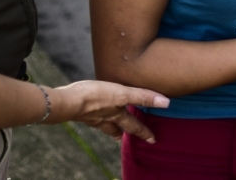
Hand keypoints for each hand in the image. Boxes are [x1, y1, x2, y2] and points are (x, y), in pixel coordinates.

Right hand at [50, 81, 168, 141]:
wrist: (69, 101)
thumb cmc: (96, 96)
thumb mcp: (123, 94)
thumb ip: (143, 97)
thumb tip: (166, 103)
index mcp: (117, 115)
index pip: (134, 125)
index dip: (144, 131)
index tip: (152, 140)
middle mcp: (105, 118)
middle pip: (117, 128)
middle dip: (123, 133)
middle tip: (126, 139)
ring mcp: (91, 116)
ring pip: (103, 125)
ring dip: (109, 129)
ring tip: (112, 133)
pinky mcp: (80, 111)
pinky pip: (90, 117)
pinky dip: (94, 118)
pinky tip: (90, 115)